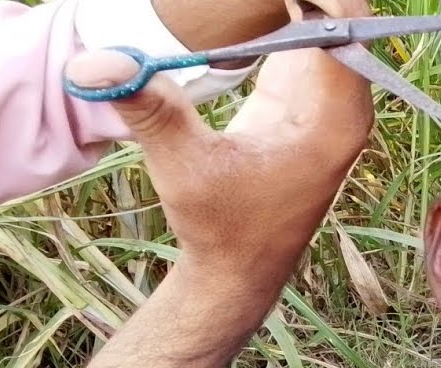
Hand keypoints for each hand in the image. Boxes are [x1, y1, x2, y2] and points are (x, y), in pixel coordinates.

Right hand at [63, 1, 373, 307]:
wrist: (235, 269)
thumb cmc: (222, 228)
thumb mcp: (184, 167)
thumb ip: (152, 110)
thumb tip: (93, 64)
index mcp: (338, 118)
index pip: (346, 26)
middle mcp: (345, 105)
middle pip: (340, 18)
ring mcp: (327, 101)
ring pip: (323, 25)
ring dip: (293, 2)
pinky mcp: (300, 100)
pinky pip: (302, 39)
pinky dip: (281, 14)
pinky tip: (246, 5)